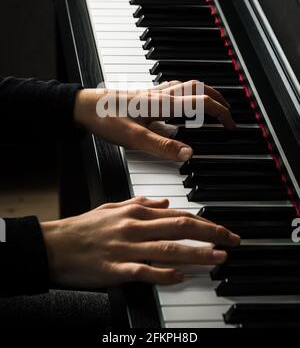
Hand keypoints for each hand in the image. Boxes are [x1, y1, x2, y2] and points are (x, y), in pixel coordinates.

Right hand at [41, 197, 239, 287]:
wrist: (56, 244)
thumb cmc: (84, 227)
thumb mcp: (114, 206)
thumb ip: (141, 202)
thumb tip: (165, 202)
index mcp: (136, 212)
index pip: (178, 215)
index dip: (204, 222)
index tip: (221, 229)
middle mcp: (136, 227)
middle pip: (181, 228)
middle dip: (211, 234)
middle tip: (231, 240)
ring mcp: (127, 248)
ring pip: (170, 249)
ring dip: (198, 253)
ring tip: (218, 257)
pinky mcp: (117, 269)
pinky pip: (146, 271)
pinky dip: (166, 274)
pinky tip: (182, 276)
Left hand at [74, 80, 234, 161]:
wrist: (85, 106)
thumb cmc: (106, 119)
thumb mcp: (134, 138)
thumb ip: (162, 146)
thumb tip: (189, 153)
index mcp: (164, 104)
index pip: (202, 103)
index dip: (221, 113)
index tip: (230, 126)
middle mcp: (162, 95)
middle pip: (199, 88)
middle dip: (218, 98)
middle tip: (228, 113)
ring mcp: (154, 93)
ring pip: (188, 86)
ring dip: (204, 93)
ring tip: (212, 106)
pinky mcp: (146, 96)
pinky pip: (174, 89)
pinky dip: (187, 94)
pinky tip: (181, 105)